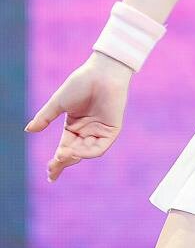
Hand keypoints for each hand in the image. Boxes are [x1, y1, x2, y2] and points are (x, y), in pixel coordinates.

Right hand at [23, 52, 131, 181]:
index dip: (57, 162)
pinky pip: (100, 147)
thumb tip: (28, 130)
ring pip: (86, 152)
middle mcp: (86, 131)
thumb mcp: (59, 103)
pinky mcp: (112, 130)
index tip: (50, 174)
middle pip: (74, 153)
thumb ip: (45, 117)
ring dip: (74, 156)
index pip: (64, 148)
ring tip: (62, 155)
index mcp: (74, 126)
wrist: (101, 73)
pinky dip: (89, 152)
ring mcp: (99, 131)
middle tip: (53, 168)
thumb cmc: (80, 83)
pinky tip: (78, 151)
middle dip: (63, 162)